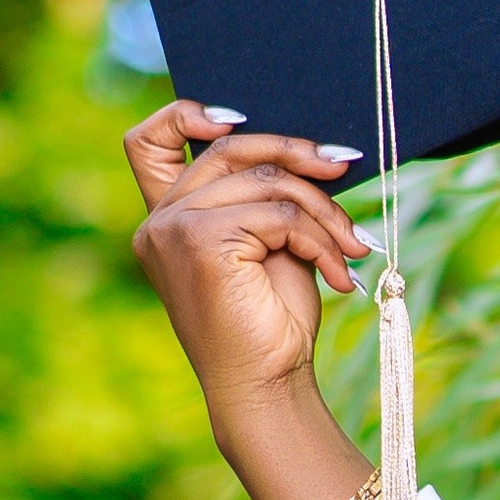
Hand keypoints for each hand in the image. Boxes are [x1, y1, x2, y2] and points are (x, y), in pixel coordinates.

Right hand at [126, 101, 370, 417]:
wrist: (267, 385)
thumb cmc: (272, 325)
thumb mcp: (271, 247)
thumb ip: (270, 200)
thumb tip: (318, 155)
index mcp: (167, 219)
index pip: (147, 140)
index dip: (187, 114)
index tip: (240, 119)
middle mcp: (160, 221)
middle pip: (231, 149)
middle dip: (296, 152)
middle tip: (344, 165)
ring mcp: (174, 229)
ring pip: (267, 182)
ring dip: (325, 212)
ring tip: (353, 247)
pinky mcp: (202, 242)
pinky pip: (280, 214)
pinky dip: (321, 240)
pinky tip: (340, 273)